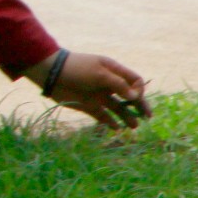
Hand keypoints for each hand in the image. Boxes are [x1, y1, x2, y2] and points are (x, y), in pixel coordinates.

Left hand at [26, 50, 151, 130]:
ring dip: (126, 116)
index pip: (134, 80)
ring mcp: (99, 95)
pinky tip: (116, 128)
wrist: (51, 74)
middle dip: (138, 106)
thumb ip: (119, 85)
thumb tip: (136, 97)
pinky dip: (110, 122)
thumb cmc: (77, 69)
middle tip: (147, 117)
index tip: (135, 98)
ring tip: (133, 127)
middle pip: (129, 96)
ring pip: (117, 107)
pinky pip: (103, 116)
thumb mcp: (100, 74)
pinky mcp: (89, 106)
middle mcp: (109, 84)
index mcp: (113, 71)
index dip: (139, 90)